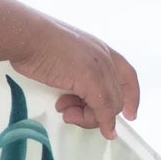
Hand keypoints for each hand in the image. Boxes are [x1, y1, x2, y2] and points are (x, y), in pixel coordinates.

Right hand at [11, 15, 139, 136]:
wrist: (28, 37)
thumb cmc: (36, 42)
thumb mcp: (64, 57)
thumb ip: (75, 72)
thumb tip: (72, 93)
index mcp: (101, 50)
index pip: (128, 76)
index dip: (132, 96)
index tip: (129, 114)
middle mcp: (105, 59)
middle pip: (117, 97)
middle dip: (98, 113)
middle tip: (73, 115)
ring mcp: (101, 70)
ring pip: (111, 106)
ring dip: (89, 118)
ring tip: (66, 112)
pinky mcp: (92, 81)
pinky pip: (102, 109)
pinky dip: (99, 122)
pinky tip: (81, 122)